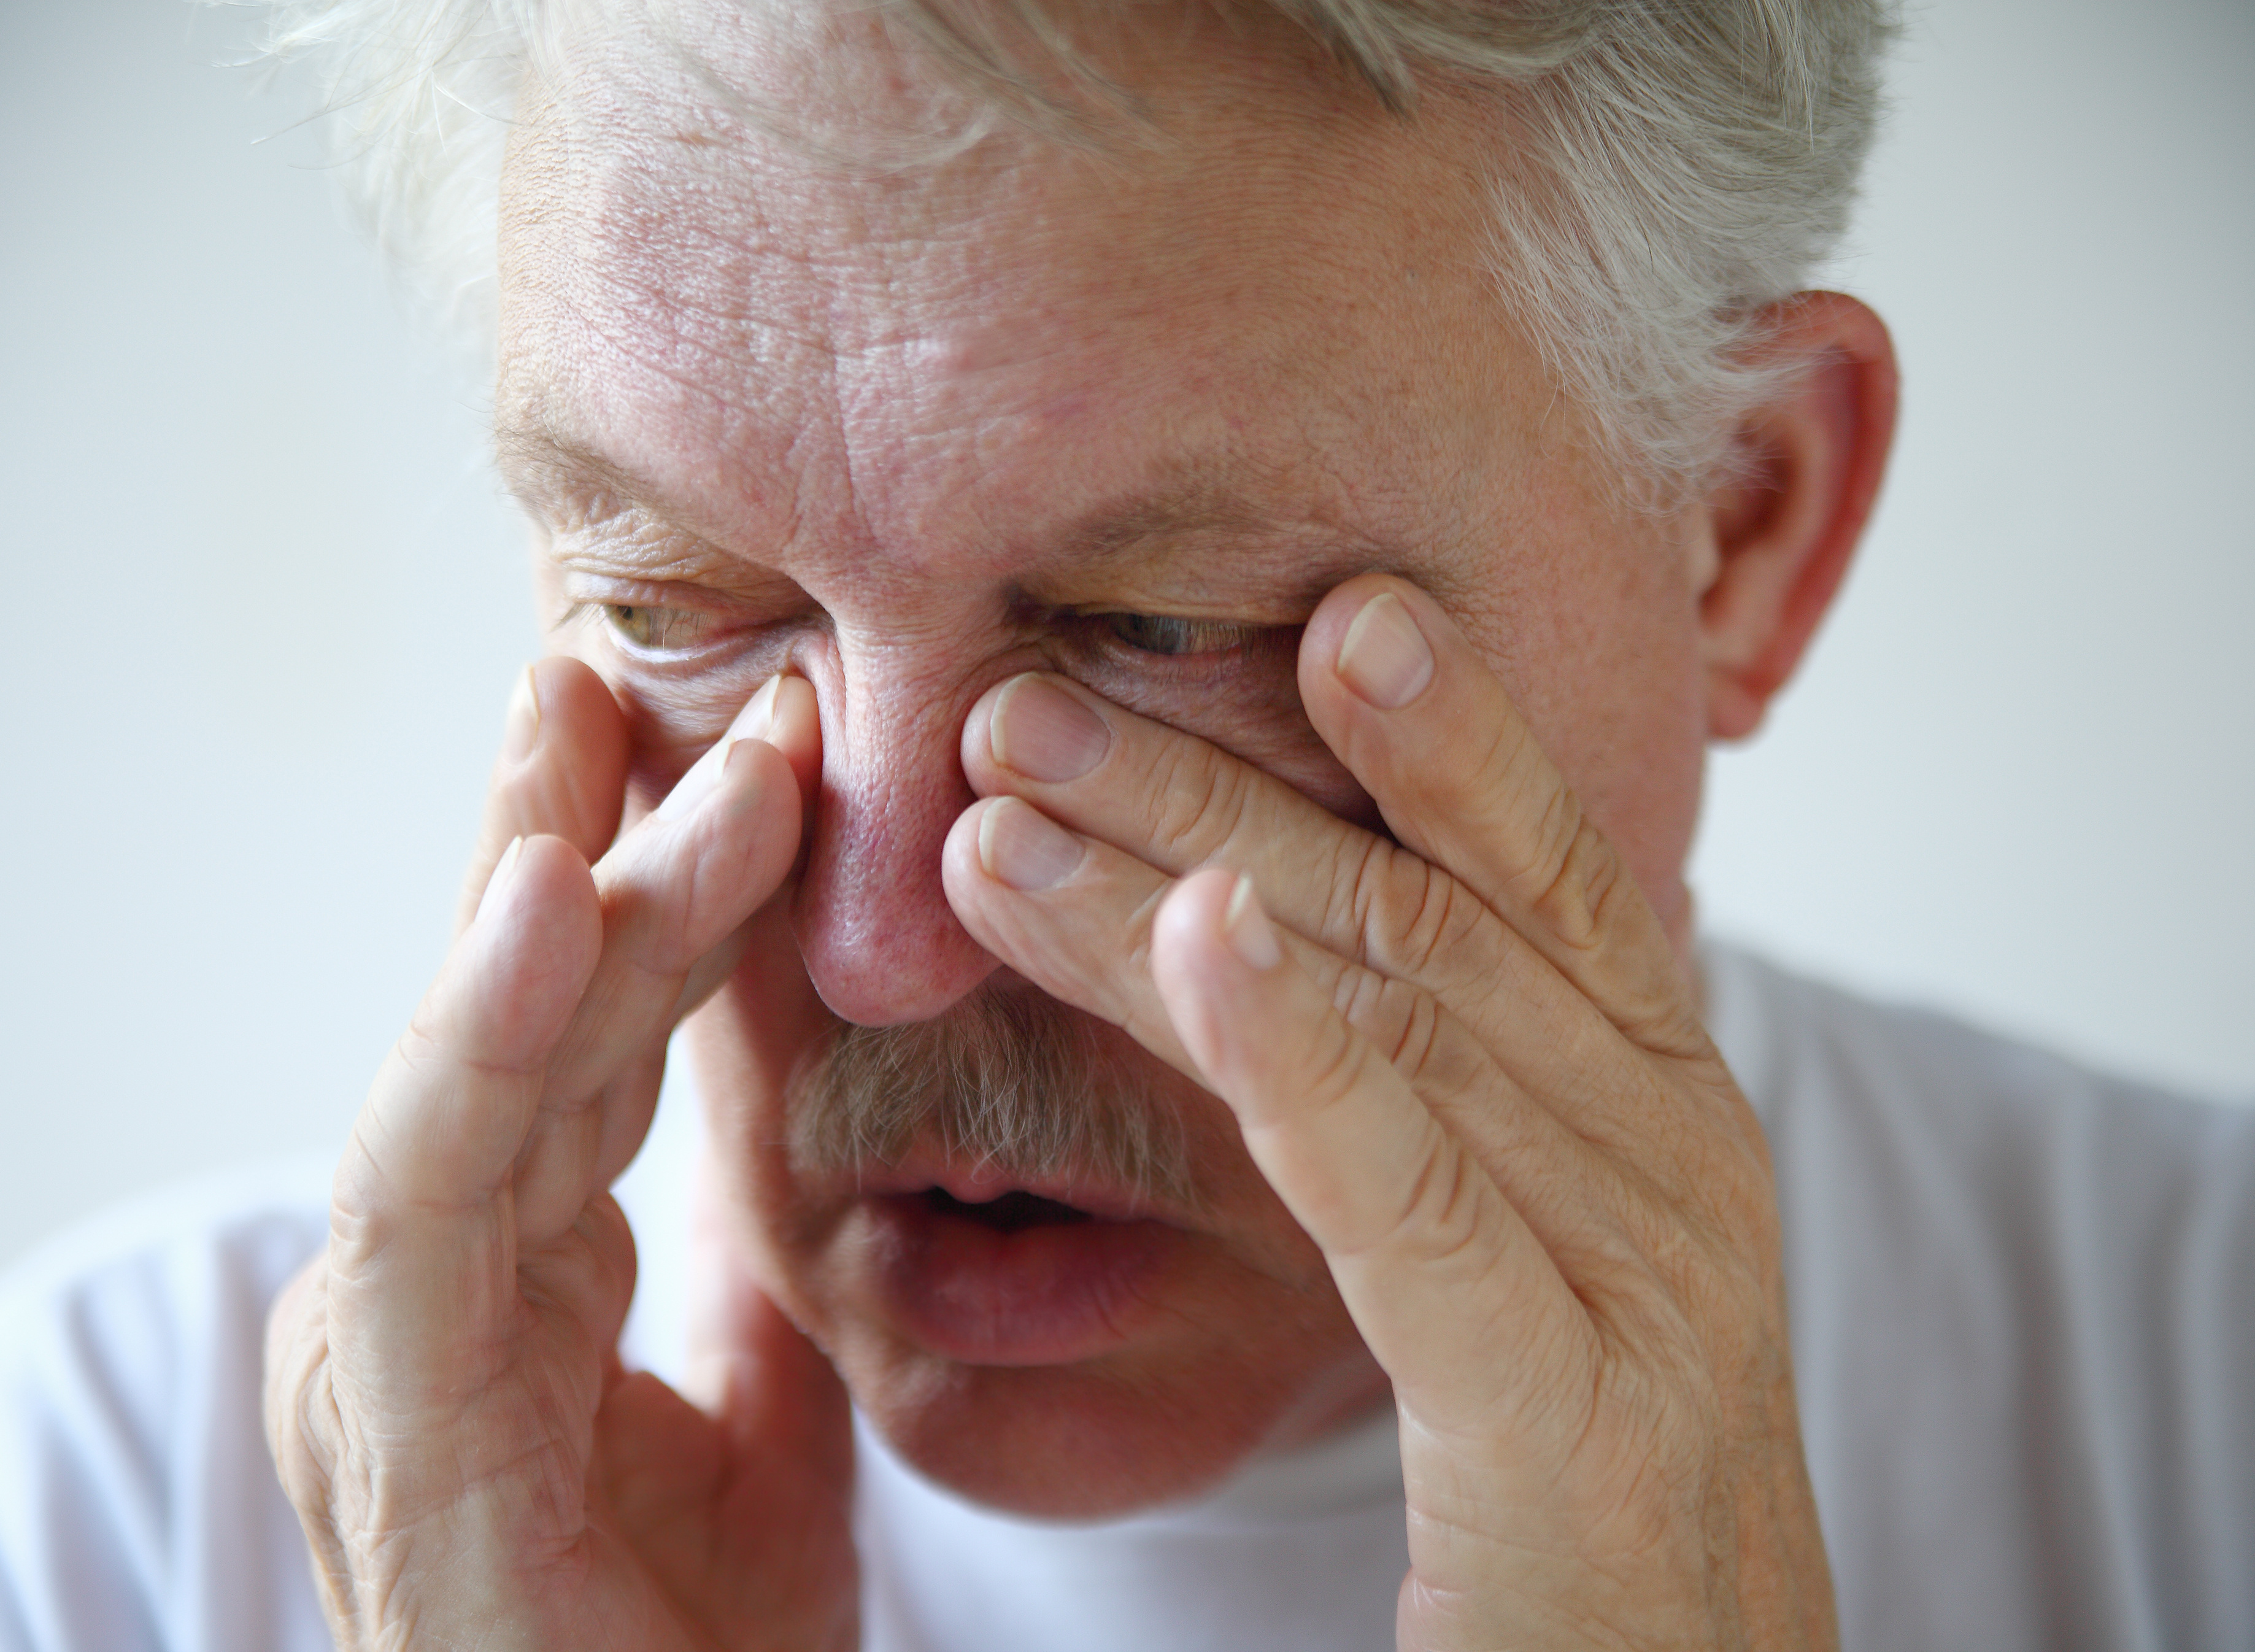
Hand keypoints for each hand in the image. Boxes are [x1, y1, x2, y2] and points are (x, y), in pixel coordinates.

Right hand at [264, 660, 856, 1651]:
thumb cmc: (689, 1647)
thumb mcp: (757, 1423)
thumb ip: (746, 1289)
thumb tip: (790, 1178)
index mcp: (516, 1270)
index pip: (584, 1030)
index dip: (649, 880)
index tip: (729, 733)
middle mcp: (437, 1282)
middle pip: (511, 1009)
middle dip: (569, 824)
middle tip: (624, 648)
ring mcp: (397, 1344)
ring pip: (471, 1059)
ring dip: (536, 873)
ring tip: (578, 703)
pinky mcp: (398, 1415)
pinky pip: (436, 1189)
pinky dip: (484, 1032)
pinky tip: (546, 892)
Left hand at [945, 575, 1832, 1649]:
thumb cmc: (1576, 1486)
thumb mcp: (1519, 1254)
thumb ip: (1438, 1109)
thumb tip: (1278, 946)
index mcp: (1659, 1114)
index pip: (1536, 880)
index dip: (1435, 734)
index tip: (1308, 608)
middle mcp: (1674, 1161)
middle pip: (1427, 926)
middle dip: (1215, 796)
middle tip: (1021, 700)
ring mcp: (1645, 1285)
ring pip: (1394, 1030)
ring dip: (1186, 890)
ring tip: (1008, 802)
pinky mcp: (1569, 1423)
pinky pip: (1414, 1204)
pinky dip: (1304, 1058)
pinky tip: (1199, 942)